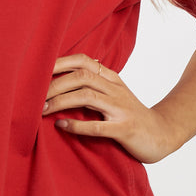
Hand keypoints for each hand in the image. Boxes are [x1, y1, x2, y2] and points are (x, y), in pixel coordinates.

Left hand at [43, 53, 178, 163]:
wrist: (163, 134)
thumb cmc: (130, 116)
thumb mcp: (114, 95)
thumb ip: (93, 85)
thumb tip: (60, 79)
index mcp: (112, 79)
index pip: (83, 61)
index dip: (58, 63)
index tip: (35, 71)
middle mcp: (116, 89)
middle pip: (81, 77)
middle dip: (53, 85)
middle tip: (33, 97)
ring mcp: (121, 109)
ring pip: (87, 96)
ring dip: (60, 102)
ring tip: (41, 110)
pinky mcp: (125, 129)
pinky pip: (98, 125)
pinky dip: (77, 125)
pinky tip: (61, 126)